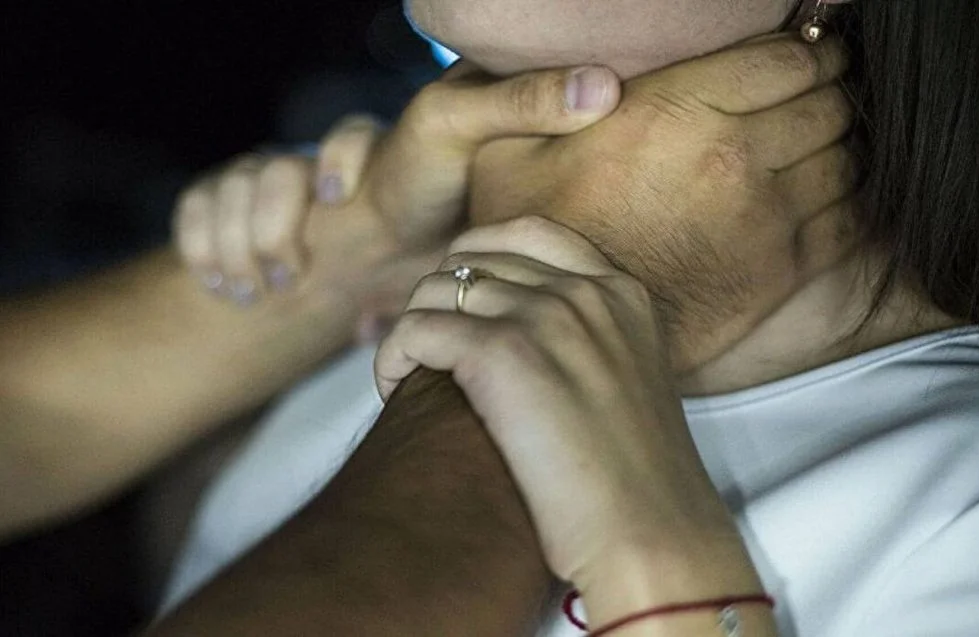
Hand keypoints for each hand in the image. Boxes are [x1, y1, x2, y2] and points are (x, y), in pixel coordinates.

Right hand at [172, 64, 622, 314]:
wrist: (386, 278)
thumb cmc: (442, 216)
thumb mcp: (485, 157)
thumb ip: (528, 108)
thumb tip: (606, 85)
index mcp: (376, 147)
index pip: (337, 140)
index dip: (332, 164)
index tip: (346, 192)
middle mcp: (314, 161)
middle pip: (263, 169)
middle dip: (273, 216)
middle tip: (294, 264)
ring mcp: (274, 187)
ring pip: (227, 193)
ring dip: (242, 243)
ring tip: (261, 287)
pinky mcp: (239, 213)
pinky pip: (194, 215)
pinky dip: (206, 251)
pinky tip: (232, 286)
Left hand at [374, 217, 733, 591]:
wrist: (651, 535)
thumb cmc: (635, 483)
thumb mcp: (627, 382)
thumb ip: (587, 341)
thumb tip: (523, 339)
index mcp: (621, 292)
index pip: (529, 234)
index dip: (477, 256)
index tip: (454, 295)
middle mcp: (583, 292)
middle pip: (472, 259)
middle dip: (436, 298)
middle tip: (425, 346)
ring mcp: (544, 317)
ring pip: (434, 291)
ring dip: (409, 330)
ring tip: (407, 374)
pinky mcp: (501, 354)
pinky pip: (413, 330)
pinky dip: (391, 357)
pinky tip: (391, 389)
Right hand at [468, 35, 857, 373]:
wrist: (563, 335)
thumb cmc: (535, 240)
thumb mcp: (510, 153)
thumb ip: (549, 96)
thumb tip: (602, 76)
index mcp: (676, 112)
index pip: (786, 59)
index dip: (812, 48)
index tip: (813, 50)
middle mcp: (732, 157)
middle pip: (826, 103)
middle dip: (830, 90)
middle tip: (820, 91)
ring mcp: (766, 217)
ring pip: (845, 158)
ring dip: (841, 144)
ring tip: (823, 140)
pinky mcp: (781, 270)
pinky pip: (847, 217)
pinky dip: (849, 198)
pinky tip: (829, 192)